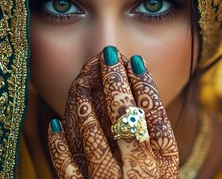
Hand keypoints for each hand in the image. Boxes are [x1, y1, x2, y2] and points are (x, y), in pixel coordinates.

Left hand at [47, 47, 179, 177]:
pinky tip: (55, 124)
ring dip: (85, 105)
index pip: (154, 114)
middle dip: (115, 82)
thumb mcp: (167, 169)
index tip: (136, 59)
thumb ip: (157, 140)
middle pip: (125, 117)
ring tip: (82, 81)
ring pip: (93, 137)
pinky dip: (59, 146)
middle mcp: (138, 172)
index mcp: (164, 164)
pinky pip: (67, 169)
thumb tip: (136, 91)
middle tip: (109, 55)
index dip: (145, 84)